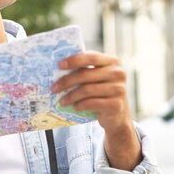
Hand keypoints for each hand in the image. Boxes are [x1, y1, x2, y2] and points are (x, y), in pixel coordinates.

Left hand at [52, 52, 140, 169]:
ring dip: (71, 96)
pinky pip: (91, 103)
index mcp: (113, 62)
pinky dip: (80, 105)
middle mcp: (118, 73)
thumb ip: (86, 71)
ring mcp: (119, 89)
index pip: (92, 57)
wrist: (118, 116)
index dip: (74, 60)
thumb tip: (59, 70)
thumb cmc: (103, 93)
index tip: (59, 65)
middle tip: (54, 88)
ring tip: (62, 101)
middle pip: (86, 74)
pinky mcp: (116, 105)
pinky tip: (75, 107)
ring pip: (87, 90)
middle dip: (67, 81)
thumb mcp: (98, 79)